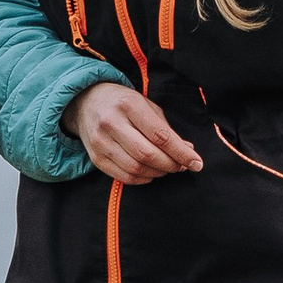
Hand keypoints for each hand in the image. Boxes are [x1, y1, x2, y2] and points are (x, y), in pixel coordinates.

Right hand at [68, 83, 202, 182]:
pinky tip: (151, 172)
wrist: (85, 103)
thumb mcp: (146, 105)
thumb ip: (166, 128)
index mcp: (129, 105)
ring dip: (158, 173)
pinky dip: (143, 179)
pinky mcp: (96, 157)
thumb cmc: (123, 103)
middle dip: (171, 165)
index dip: (181, 152)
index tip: (196, 163)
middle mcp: (111, 123)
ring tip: (167, 168)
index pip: (160, 135)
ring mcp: (101, 142)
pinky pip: (124, 176)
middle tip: (182, 166)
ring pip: (136, 168)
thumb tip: (187, 150)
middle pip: (147, 154)